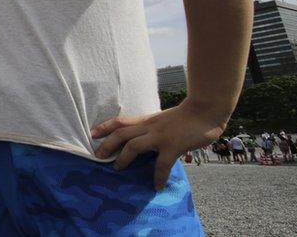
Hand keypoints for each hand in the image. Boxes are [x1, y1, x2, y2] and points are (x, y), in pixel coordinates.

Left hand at [91, 100, 226, 189]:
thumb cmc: (187, 116)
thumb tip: (145, 139)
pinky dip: (158, 176)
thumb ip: (153, 128)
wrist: (206, 110)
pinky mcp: (172, 146)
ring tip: (117, 169)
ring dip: (123, 158)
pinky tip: (157, 186)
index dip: (104, 126)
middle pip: (121, 133)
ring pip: (133, 146)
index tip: (91, 134)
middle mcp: (149, 127)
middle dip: (107, 145)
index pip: (120, 121)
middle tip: (97, 156)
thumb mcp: (163, 119)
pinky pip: (161, 164)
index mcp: (146, 120)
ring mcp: (160, 136)